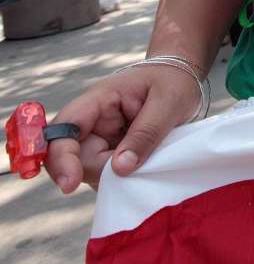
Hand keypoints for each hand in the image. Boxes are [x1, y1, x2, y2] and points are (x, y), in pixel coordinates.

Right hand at [44, 64, 200, 192]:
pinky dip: (124, 179)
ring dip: (116, 177)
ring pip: (90, 171)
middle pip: (74, 159)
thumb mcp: (169, 102)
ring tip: (150, 158)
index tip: (70, 184)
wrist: (183, 79)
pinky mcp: (110, 154)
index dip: (61, 158)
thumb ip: (146, 133)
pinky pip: (107, 175)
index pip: (63, 129)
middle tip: (140, 165)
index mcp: (98, 100)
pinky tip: (146, 166)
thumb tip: (120, 169)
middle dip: (101, 171)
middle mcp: (91, 122)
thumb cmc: (174, 83)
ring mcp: (99, 140)